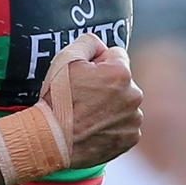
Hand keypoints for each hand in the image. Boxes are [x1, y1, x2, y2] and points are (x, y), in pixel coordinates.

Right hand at [42, 35, 142, 169]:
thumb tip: (100, 46)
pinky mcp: (130, 139)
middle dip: (106, 85)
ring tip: (86, 115)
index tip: (84, 77)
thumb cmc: (57, 100)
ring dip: (110, 106)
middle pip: (121, 81)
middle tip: (82, 98)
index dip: (97, 64)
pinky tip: (93, 128)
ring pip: (124, 104)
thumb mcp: (65, 60)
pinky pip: (124, 125)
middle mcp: (134, 96)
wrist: (51, 141)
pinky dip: (112, 126)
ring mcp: (133, 120)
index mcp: (121, 73)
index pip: (116, 55)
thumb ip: (88, 43)